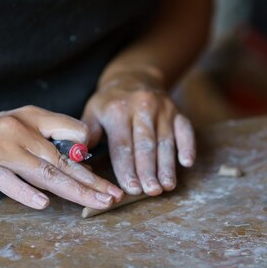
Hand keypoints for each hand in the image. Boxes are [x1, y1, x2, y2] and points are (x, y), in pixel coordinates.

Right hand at [0, 106, 123, 209]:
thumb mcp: (14, 129)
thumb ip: (44, 142)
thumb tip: (78, 163)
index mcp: (31, 118)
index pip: (72, 131)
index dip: (91, 155)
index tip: (108, 177)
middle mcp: (19, 129)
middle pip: (64, 159)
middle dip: (93, 181)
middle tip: (115, 197)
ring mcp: (1, 148)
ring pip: (45, 172)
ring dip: (74, 190)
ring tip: (95, 204)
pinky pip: (9, 181)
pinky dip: (26, 194)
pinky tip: (44, 205)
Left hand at [82, 70, 194, 195]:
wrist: (135, 76)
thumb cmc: (110, 102)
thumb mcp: (92, 111)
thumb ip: (88, 134)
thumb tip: (78, 157)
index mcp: (118, 110)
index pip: (122, 145)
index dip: (127, 169)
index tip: (131, 189)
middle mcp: (142, 107)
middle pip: (146, 145)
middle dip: (149, 171)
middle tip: (151, 191)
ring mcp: (163, 109)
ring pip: (166, 141)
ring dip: (167, 165)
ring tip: (167, 186)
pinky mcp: (178, 112)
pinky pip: (185, 130)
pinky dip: (188, 146)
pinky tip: (187, 163)